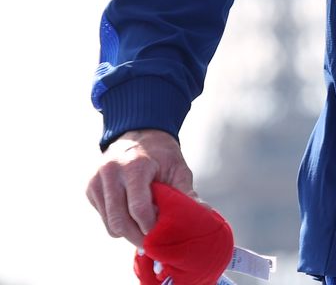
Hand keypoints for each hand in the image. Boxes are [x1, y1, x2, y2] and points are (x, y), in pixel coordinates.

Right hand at [85, 128, 194, 247]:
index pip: (139, 208)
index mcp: (135, 166)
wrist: (137, 134)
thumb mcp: (178, 168)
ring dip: (127, 232)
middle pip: (120, 222)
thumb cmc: (161, 154)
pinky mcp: (90, 188)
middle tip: (153, 244)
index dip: (150, 227)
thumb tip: (203, 214)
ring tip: (144, 229)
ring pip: (109, 224)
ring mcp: (97, 181)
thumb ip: (186, 192)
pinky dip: (118, 222)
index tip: (162, 236)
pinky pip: (103, 217)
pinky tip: (131, 215)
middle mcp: (111, 173)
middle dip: (137, 237)